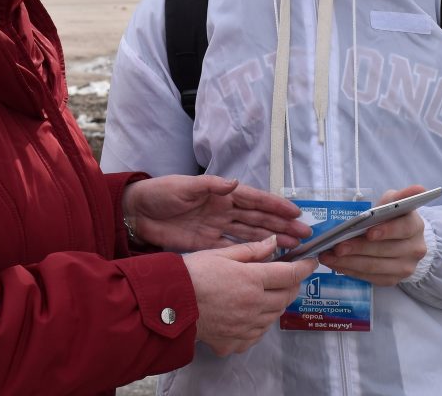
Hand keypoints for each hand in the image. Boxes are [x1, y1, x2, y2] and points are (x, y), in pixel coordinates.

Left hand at [123, 175, 311, 250]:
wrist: (137, 213)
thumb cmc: (161, 193)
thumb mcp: (185, 186)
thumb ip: (210, 186)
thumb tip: (234, 183)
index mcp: (222, 194)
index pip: (255, 199)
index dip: (276, 206)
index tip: (296, 212)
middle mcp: (224, 210)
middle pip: (259, 219)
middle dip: (282, 226)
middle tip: (304, 235)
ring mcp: (217, 228)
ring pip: (251, 235)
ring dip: (273, 240)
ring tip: (293, 247)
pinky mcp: (207, 244)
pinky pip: (234, 249)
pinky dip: (251, 253)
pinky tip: (267, 258)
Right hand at [184, 236, 317, 355]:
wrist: (168, 305)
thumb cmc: (191, 275)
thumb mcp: (220, 254)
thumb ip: (251, 250)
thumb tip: (273, 242)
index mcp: (252, 280)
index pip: (290, 274)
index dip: (305, 266)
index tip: (311, 261)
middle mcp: (254, 305)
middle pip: (286, 296)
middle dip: (291, 284)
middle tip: (286, 275)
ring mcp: (246, 326)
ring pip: (274, 316)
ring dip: (276, 303)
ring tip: (263, 292)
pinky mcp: (235, 341)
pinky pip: (257, 334)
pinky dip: (259, 324)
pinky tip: (248, 314)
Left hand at [318, 185, 427, 285]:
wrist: (404, 240)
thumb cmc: (393, 218)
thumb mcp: (395, 202)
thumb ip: (399, 197)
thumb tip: (418, 188)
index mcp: (415, 226)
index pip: (403, 229)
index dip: (386, 231)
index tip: (368, 232)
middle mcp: (415, 249)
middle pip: (384, 250)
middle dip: (357, 248)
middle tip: (335, 246)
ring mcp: (405, 267)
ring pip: (374, 267)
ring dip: (348, 262)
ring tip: (328, 256)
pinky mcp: (394, 280)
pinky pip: (369, 278)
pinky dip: (350, 271)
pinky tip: (336, 264)